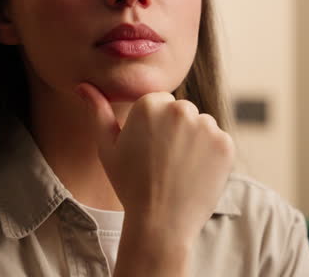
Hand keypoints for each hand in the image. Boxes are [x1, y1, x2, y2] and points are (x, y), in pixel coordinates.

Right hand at [76, 82, 235, 245]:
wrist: (160, 223)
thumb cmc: (130, 185)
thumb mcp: (107, 147)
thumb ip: (97, 111)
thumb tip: (83, 85)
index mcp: (150, 104)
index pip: (160, 102)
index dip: (155, 127)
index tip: (149, 149)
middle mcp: (180, 109)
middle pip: (182, 111)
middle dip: (176, 130)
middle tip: (164, 162)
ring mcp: (206, 126)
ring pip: (202, 125)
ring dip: (195, 141)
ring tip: (180, 169)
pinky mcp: (225, 144)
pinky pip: (219, 141)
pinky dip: (211, 156)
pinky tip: (196, 174)